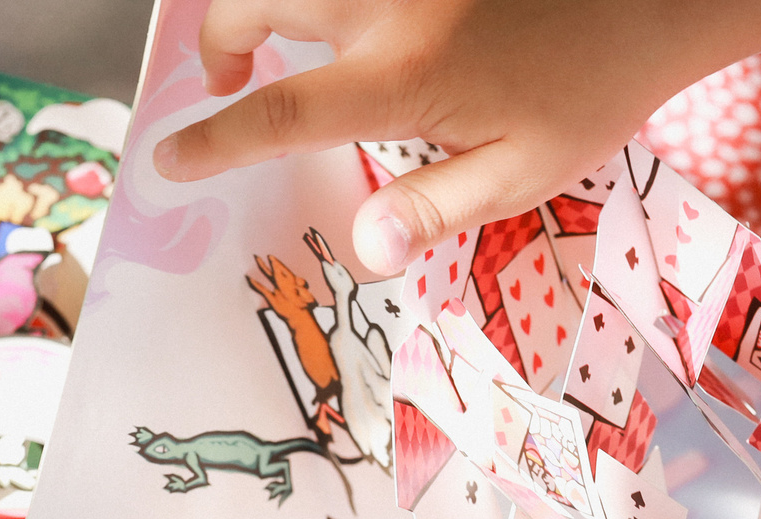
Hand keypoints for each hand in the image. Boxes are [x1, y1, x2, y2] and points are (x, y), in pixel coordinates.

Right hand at [155, 0, 758, 271]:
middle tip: (226, 84)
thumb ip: (433, 210)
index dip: (214, 140)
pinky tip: (332, 20)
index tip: (169, 162)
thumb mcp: (521, 174)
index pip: (280, 110)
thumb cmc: (591, 89)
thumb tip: (363, 251)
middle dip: (221, 41)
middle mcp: (387, 2)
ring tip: (268, 42)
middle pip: (259, 3)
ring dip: (263, 1)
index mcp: (402, 75)